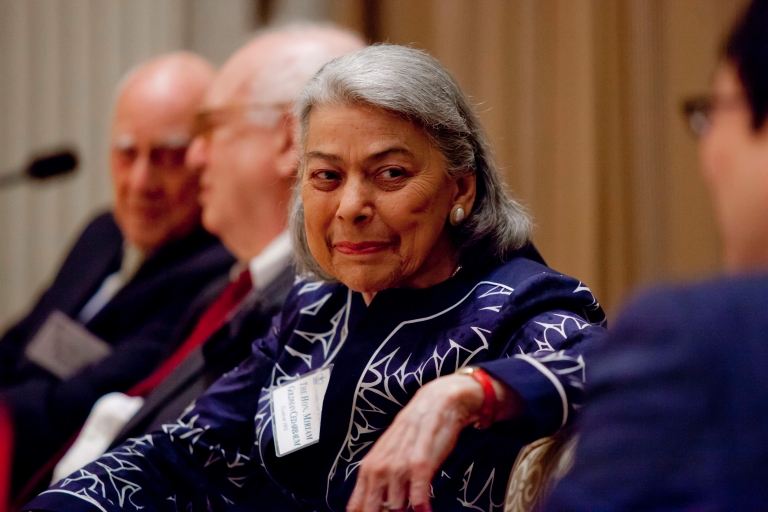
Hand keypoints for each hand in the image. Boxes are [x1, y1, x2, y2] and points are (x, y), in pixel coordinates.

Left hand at [346, 374, 485, 511]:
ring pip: (397, 507)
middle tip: (397, 510)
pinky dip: (421, 509)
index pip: (357, 506)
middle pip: (373, 509)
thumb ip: (377, 480)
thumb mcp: (388, 454)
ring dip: (406, 511)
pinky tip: (425, 510)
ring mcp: (398, 468)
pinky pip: (418, 499)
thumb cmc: (413, 432)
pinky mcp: (420, 466)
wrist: (436, 404)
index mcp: (369, 467)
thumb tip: (370, 505)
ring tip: (414, 507)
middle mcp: (380, 469)